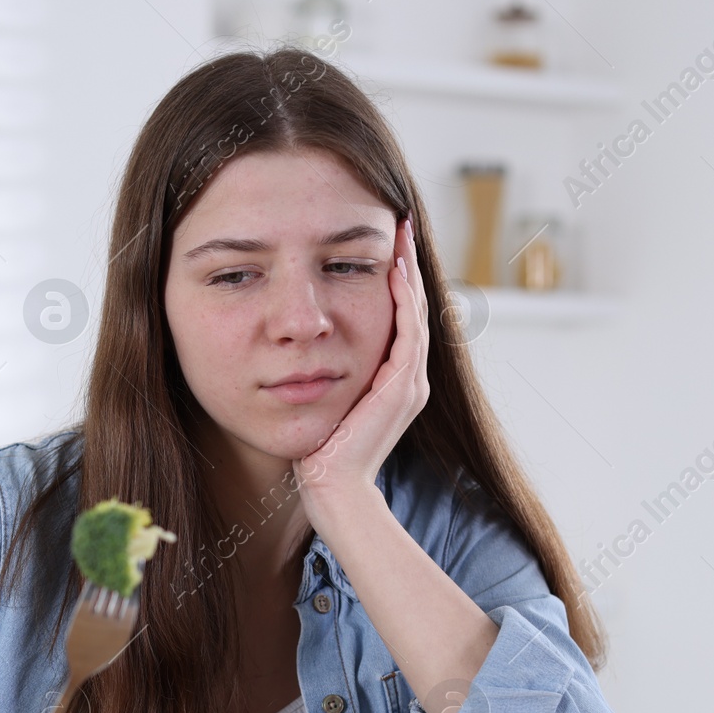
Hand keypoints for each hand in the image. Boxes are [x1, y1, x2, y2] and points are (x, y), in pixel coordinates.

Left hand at [293, 217, 429, 531]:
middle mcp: (408, 380)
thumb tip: (298, 347)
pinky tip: (394, 271)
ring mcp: (408, 384)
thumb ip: (322, 372)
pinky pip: (408, 332)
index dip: (395, 279)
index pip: (400, 318)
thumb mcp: (322, 399)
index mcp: (393, 382)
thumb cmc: (318, 451)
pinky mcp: (401, 388)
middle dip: (407, 264)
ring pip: (415, 314)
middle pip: (414, 308)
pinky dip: (404, 300)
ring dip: (408, 272)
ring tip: (400, 236)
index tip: (384, 243)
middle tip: (400, 223)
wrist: (330, 489)